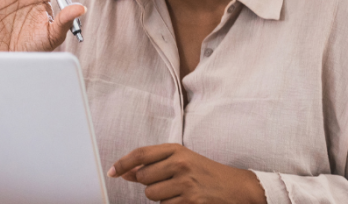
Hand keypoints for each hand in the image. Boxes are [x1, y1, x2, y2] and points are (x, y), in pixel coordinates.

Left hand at [108, 143, 265, 203]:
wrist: (235, 189)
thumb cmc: (206, 174)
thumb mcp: (182, 161)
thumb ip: (154, 165)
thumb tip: (126, 172)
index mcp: (177, 149)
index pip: (141, 154)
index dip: (122, 163)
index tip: (112, 172)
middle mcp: (180, 164)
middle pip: (143, 178)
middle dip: (150, 184)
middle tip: (168, 183)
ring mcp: (185, 183)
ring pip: (152, 196)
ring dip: (161, 198)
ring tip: (179, 192)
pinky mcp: (189, 202)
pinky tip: (185, 201)